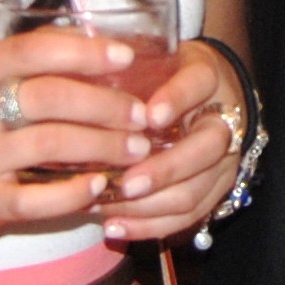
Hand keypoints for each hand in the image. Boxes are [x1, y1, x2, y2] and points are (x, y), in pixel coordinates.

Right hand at [0, 28, 165, 265]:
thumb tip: (89, 39)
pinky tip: (101, 186)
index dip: (84, 52)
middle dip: (106, 105)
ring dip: (104, 146)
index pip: (32, 51)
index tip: (126, 58)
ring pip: (51, 144)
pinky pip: (37, 197)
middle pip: (50, 96)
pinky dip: (75, 192)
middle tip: (142, 115)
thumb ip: (19, 66)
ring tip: (137, 150)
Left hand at [95, 37, 246, 244]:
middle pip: (206, 150)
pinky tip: (113, 226)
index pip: (198, 85)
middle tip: (125, 182)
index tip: (150, 114)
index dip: (177, 99)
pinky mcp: (214, 192)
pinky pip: (187, 218)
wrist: (203, 96)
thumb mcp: (149, 57)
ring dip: (149, 205)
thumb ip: (117, 63)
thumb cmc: (161, 75)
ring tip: (106, 206)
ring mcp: (223, 161)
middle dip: (165, 169)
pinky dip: (149, 227)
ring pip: (194, 192)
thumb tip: (60, 60)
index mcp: (206, 77)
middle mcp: (223, 120)